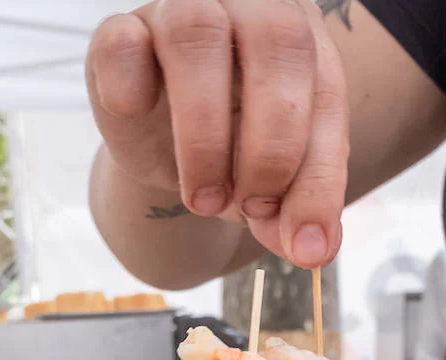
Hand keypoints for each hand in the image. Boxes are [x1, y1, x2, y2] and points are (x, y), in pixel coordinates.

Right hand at [86, 0, 348, 267]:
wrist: (160, 140)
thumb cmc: (228, 148)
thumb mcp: (269, 183)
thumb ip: (293, 209)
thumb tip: (312, 250)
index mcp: (300, 37)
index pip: (325, 90)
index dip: (319, 174)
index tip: (305, 243)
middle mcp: (247, 9)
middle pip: (276, 42)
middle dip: (272, 144)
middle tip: (252, 207)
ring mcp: (180, 12)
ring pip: (198, 35)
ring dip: (203, 133)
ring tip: (204, 197)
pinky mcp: (120, 32)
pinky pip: (121, 41)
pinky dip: (130, 85)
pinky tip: (138, 118)